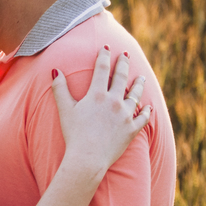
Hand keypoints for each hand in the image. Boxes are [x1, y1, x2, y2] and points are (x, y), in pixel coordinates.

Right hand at [51, 48, 151, 174]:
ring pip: (136, 95)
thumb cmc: (74, 135)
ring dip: (139, 84)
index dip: (104, 56)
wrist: (88, 158)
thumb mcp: (65, 110)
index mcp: (97, 94)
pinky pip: (143, 118)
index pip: (102, 68)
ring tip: (141, 77)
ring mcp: (125, 115)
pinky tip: (149, 107)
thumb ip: (60, 89)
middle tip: (126, 55)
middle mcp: (114, 101)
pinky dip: (147, 112)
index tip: (106, 48)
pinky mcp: (132, 130)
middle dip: (123, 63)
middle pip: (121, 77)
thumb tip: (55, 71)